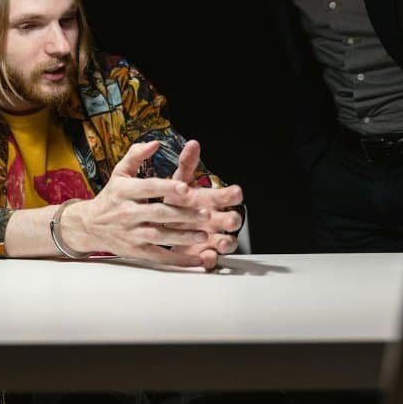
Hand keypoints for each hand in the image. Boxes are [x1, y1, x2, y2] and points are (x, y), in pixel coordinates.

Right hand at [58, 141, 223, 267]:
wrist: (89, 225)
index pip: (148, 187)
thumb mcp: (119, 172)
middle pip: (158, 214)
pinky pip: (159, 256)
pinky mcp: (135, 251)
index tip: (186, 187)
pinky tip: (195, 260)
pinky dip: (177, 260)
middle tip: (205, 213)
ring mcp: (131, 234)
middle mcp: (127, 213)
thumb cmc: (111, 196)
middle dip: (182, 214)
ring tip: (204, 235)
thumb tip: (156, 142)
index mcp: (125, 190)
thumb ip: (136, 155)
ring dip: (183, 237)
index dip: (167, 188)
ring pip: (160, 236)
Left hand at [165, 140, 242, 269]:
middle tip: (231, 219)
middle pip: (232, 220)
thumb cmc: (177, 201)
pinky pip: (212, 259)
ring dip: (227, 242)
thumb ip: (187, 165)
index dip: (232, 194)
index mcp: (211, 200)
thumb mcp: (179, 182)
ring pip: (227, 241)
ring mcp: (212, 238)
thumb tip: (193, 143)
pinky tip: (208, 258)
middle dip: (233, 220)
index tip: (236, 191)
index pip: (226, 196)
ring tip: (223, 241)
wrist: (166, 225)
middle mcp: (216, 219)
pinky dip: (211, 259)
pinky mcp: (204, 254)